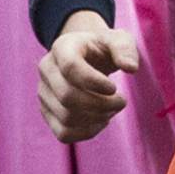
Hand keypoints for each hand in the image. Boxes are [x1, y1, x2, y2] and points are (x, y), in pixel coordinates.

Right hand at [38, 10, 142, 142]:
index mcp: (62, 47)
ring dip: (97, 118)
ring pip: (66, 118)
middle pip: (67, 96)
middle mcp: (46, 69)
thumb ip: (125, 49)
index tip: (114, 87)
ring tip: (113, 109)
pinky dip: (88, 132)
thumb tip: (130, 68)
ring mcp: (44, 92)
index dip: (94, 82)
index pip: (70, 67)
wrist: (88, 57)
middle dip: (101, 104)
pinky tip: (102, 120)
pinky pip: (64, 133)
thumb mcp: (118, 40)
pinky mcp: (47, 113)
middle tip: (122, 101)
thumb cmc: (104, 49)